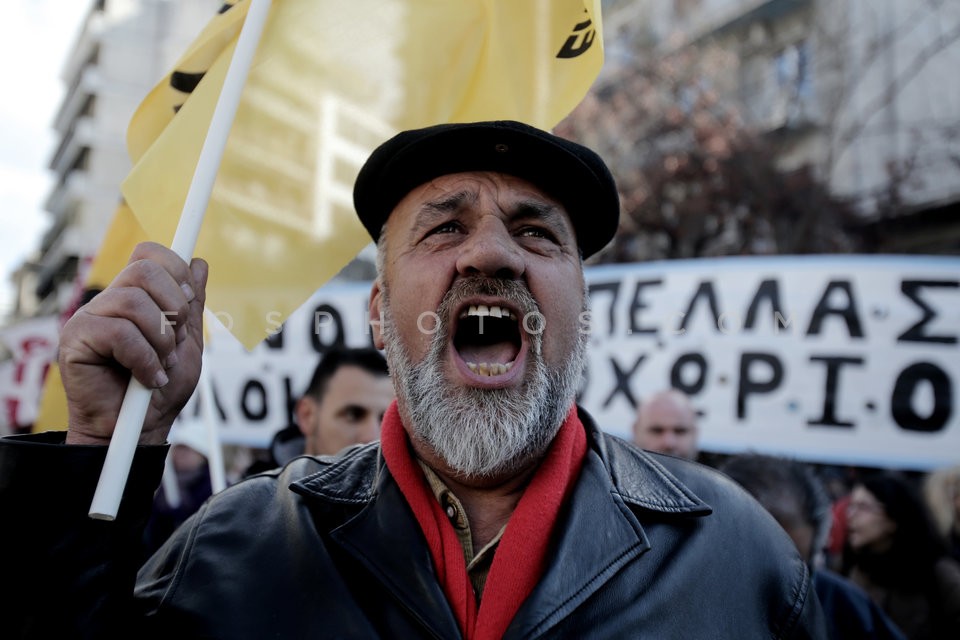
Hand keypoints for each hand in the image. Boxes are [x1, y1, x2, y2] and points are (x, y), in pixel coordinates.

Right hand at [59, 242, 207, 444]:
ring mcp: (90, 318)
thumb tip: (199, 263)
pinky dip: (145, 359)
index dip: (176, 270)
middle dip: (175, 307)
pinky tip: (149, 378)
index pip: (149, 254)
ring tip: (162, 365)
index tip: (190, 301)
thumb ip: (191, 306)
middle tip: (177, 341)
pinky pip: (120, 333)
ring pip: (134, 302)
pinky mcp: (76, 340)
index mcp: (135, 297)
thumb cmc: (160, 391)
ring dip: (161, 339)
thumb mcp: (188, 344)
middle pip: (144, 270)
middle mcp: (110, 301)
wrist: (140, 430)